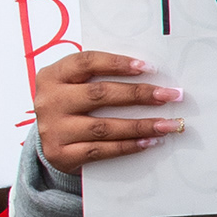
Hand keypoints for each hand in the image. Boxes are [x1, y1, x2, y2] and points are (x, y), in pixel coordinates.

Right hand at [34, 50, 181, 170]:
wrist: (48, 143)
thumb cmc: (71, 107)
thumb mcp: (75, 86)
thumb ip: (101, 78)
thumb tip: (148, 75)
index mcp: (52, 76)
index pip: (87, 62)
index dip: (118, 63)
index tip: (149, 67)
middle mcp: (50, 101)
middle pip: (99, 94)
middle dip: (139, 94)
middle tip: (169, 95)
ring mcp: (53, 129)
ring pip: (103, 126)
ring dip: (141, 125)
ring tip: (167, 124)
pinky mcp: (60, 154)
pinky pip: (101, 150)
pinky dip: (128, 146)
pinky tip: (149, 141)